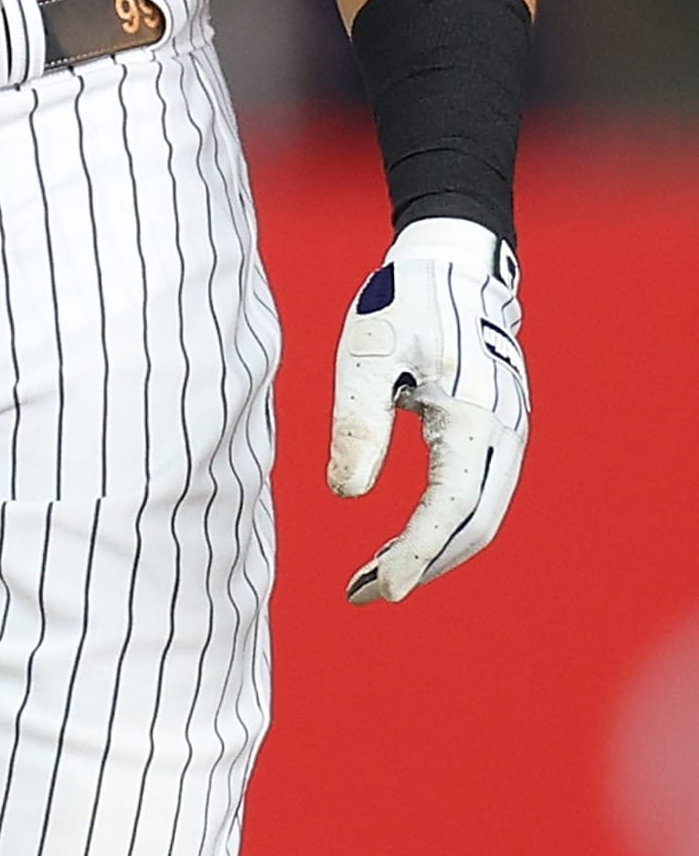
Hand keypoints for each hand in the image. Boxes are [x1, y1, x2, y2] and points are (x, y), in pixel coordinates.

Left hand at [327, 216, 528, 604]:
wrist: (452, 263)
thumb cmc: (402, 303)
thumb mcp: (367, 354)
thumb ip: (358, 422)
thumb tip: (347, 495)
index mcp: (475, 416)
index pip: (451, 506)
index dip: (417, 552)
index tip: (382, 590)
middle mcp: (504, 434)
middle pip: (472, 526)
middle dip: (421, 566)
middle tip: (363, 592)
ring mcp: (508, 434)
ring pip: (479, 517)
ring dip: (432, 553)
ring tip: (373, 576)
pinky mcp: (498, 433)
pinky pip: (478, 496)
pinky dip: (444, 527)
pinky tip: (401, 540)